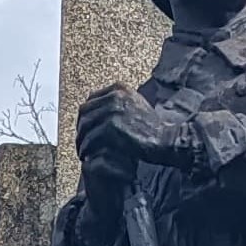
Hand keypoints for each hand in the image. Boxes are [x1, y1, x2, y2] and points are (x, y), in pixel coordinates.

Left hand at [78, 86, 197, 172]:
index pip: (91, 99)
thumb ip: (119, 105)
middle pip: (85, 111)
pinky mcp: (111, 127)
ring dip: (81, 141)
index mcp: (120, 88)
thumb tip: (100, 109)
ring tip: (83, 152)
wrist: (165, 141)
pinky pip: (90, 139)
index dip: (85, 116)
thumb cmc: (153, 130)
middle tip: (81, 143)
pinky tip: (87, 157)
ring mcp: (112, 110)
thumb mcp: (136, 107)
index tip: (84, 130)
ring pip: (85, 125)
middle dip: (80, 128)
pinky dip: (86, 149)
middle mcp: (114, 95)